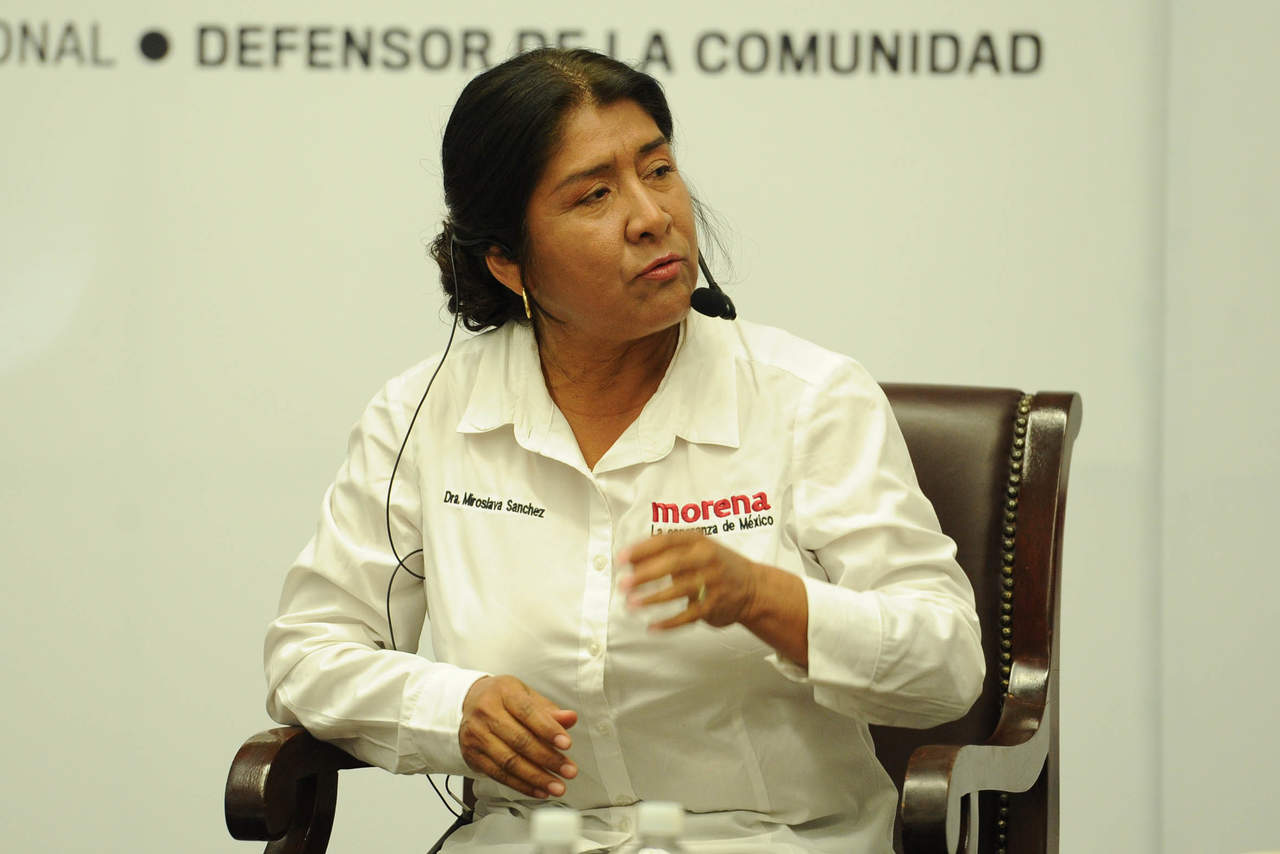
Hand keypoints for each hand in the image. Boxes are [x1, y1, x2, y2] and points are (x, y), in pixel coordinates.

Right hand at [458, 675, 577, 798]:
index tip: (567, 744)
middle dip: (548, 759)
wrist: (470, 702)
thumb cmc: (504, 699)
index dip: (548, 729)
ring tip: (557, 786)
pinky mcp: (472, 755)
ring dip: (536, 777)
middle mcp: (487, 712)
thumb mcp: (527, 696)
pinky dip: (521, 785)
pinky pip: (499, 775)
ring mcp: (477, 735)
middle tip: (568, 771)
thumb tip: (570, 718)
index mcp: (504, 692)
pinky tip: (539, 790)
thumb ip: (549, 710)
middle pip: (519, 740)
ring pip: (509, 761)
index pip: (528, 712)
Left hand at [618, 531, 762, 629]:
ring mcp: (714, 582)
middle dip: (645, 575)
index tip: (621, 558)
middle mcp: (707, 558)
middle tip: (623, 584)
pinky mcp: (715, 605)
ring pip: (680, 590)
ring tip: (632, 604)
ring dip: (653, 598)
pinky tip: (652, 626)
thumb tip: (630, 561)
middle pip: (673, 564)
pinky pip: (690, 615)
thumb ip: (664, 554)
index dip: (642, 549)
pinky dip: (670, 622)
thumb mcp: (695, 550)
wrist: (755, 588)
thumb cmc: (716, 566)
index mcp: (699, 541)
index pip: (667, 541)